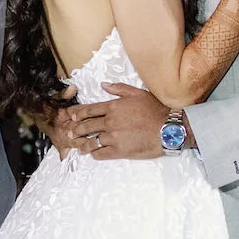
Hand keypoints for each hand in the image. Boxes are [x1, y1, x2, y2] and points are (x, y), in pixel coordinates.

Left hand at [58, 84, 172, 159]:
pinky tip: (93, 154)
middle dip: (76, 129)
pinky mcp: (119, 151)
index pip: (90, 110)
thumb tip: (103, 84)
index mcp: (113, 107)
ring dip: (83, 144)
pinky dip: (95, 154)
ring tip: (78, 147)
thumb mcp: (138, 93)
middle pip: (87, 126)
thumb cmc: (156, 110)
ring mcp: (113, 137)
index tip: (71, 116)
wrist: (168, 129)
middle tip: (70, 132)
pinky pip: (101, 154)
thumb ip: (119, 89)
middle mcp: (110, 122)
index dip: (78, 113)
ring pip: (91, 141)